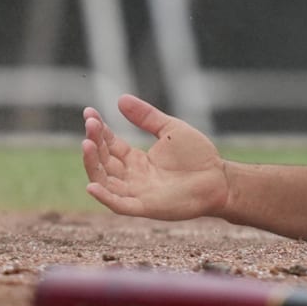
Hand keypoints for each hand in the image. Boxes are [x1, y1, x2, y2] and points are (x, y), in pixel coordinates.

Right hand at [82, 94, 228, 220]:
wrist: (220, 179)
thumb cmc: (198, 155)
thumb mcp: (171, 130)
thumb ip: (147, 117)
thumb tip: (121, 98)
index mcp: (136, 160)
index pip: (110, 145)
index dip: (99, 130)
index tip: (89, 113)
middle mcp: (132, 177)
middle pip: (104, 161)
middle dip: (94, 143)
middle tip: (90, 124)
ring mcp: (137, 192)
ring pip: (105, 181)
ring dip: (93, 164)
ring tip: (87, 144)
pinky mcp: (145, 207)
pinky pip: (119, 204)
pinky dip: (104, 197)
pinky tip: (91, 185)